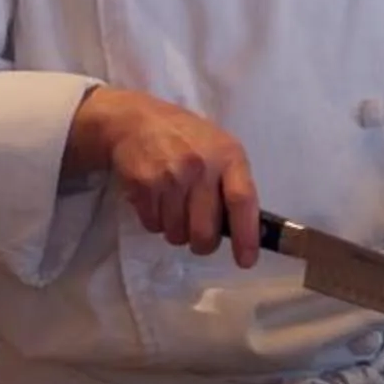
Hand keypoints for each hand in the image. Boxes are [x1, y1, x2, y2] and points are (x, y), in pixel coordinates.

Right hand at [66, 87, 260, 267]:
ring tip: (175, 207)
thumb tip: (246, 231)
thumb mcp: (220, 149)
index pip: (242, 201)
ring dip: (177, 231)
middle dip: (203, 244)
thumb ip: (233, 183)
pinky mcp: (143, 185)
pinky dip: (156, 222)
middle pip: (205, 232)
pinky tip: (157, 199)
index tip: (246, 261)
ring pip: (177, 235)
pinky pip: (154, 226)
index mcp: (228, 156)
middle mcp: (200, 167)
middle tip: (201, 237)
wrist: (136, 121)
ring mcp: (170, 177)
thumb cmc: (187, 139)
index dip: (246, 236)